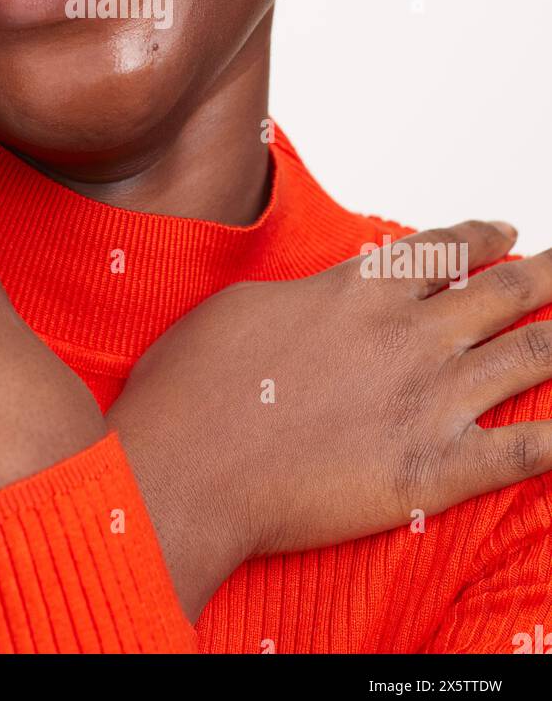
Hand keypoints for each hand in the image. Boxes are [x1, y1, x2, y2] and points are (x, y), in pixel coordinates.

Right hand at [108, 220, 551, 619]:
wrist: (185, 467)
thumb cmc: (192, 387)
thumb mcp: (242, 305)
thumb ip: (304, 294)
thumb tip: (325, 294)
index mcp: (357, 290)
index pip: (440, 249)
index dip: (481, 236)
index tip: (506, 231)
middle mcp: (407, 334)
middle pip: (502, 291)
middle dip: (547, 275)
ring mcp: (428, 399)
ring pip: (529, 357)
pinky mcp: (434, 469)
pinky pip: (523, 452)